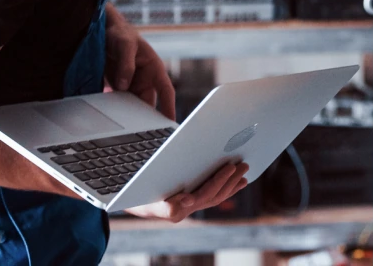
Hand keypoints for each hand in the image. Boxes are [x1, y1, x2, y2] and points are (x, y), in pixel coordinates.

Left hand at [104, 3, 175, 119]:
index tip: (171, 122)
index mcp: (154, 69)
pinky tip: (109, 120)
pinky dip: (116, 111)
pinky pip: (119, 103)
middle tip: (141, 133)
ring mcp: (131, 85)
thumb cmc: (121, 34)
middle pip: (148, 104)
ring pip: (132, 106)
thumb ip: (126, 64)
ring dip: (128, 116)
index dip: (169, 107)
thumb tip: (124, 85)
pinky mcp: (118, 88)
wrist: (102, 31)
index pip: (166, 91)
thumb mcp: (125, 44)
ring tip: (123, 130)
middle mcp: (144, 80)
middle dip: (146, 119)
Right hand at [125, 162, 248, 222]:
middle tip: (243, 164)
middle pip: (214, 196)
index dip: (218, 181)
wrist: (127, 201)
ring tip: (244, 170)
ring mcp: (189, 205)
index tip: (230, 168)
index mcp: (176, 208)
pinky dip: (226, 187)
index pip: (203, 195)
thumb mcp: (146, 199)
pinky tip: (237, 181)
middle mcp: (185, 209)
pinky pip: (212, 196)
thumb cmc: (136, 196)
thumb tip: (186, 202)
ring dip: (231, 183)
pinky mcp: (191, 199)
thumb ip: (166, 204)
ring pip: (215, 196)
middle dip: (230, 180)